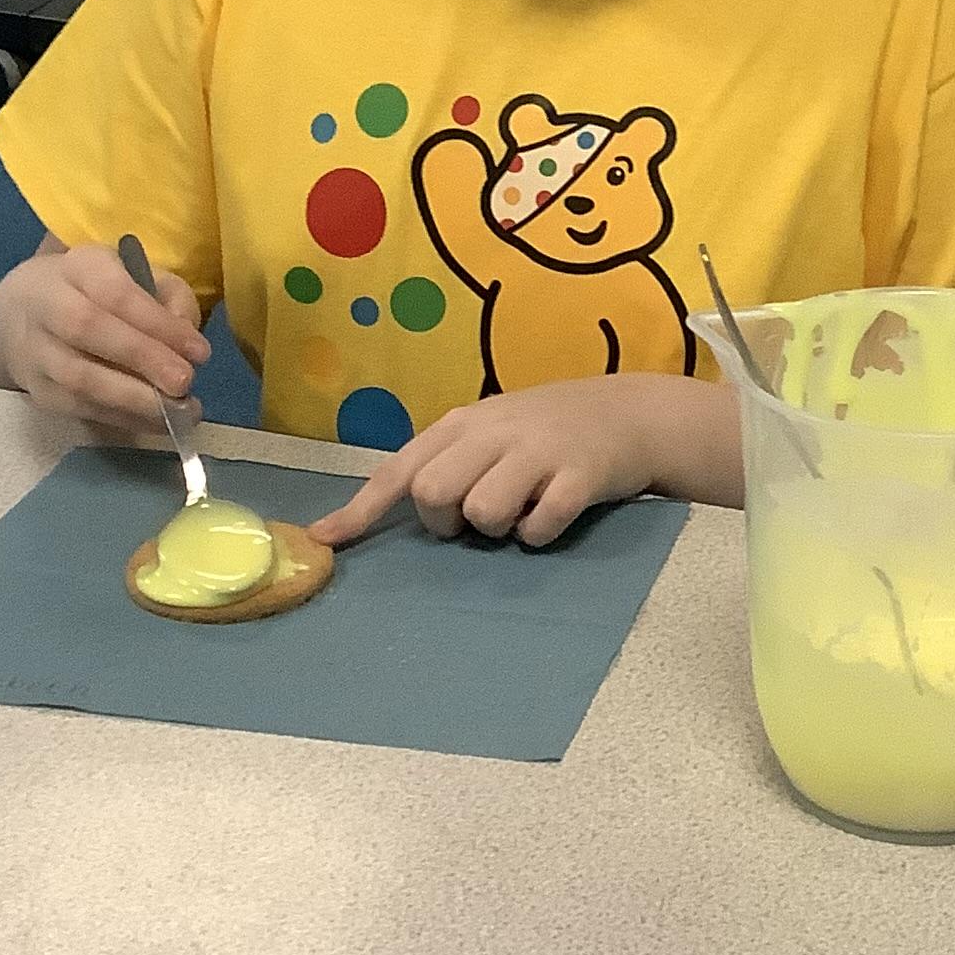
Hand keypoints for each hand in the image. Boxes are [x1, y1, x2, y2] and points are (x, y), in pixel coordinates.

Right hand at [0, 240, 210, 437]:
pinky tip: (156, 422)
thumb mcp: (135, 275)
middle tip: (185, 383)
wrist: (20, 314)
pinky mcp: (36, 390)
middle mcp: (47, 303)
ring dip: (132, 398)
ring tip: (178, 411)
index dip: (157, 322)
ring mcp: (35, 350)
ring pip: (77, 377)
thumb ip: (170, 297)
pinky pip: (78, 408)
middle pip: (88, 329)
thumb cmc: (94, 292)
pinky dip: (121, 418)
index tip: (200, 351)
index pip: (115, 292)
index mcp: (79, 267)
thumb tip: (188, 341)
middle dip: (142, 358)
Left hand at [313, 374, 738, 552]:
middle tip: (476, 517)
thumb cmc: (545, 431)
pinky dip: (539, 534)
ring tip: (522, 510)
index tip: (325, 541)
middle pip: (435, 493)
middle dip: (448, 521)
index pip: (401, 468)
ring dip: (497, 528)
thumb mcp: (490, 433)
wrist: (630, 413)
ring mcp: (538, 452)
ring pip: (483, 512)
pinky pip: (538, 527)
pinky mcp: (579, 476)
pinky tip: (555, 514)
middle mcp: (495, 431)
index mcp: (464, 422)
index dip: (361, 509)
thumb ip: (445, 463)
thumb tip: (382, 513)